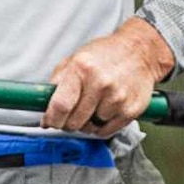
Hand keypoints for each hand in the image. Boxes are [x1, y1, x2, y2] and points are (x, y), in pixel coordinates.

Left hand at [42, 15, 172, 140]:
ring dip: (88, 123)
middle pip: (74, 122)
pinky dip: (101, 126)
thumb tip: (43, 104)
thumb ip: (58, 81)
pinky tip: (104, 111)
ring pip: (90, 128)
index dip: (52, 119)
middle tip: (73, 113)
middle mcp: (100, 83)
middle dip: (68, 122)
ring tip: (94, 105)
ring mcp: (117, 98)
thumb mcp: (75, 58)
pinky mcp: (130, 110)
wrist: (139, 51)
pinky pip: (106, 131)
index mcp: (82, 68)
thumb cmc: (106, 54)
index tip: (49, 122)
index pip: (60, 106)